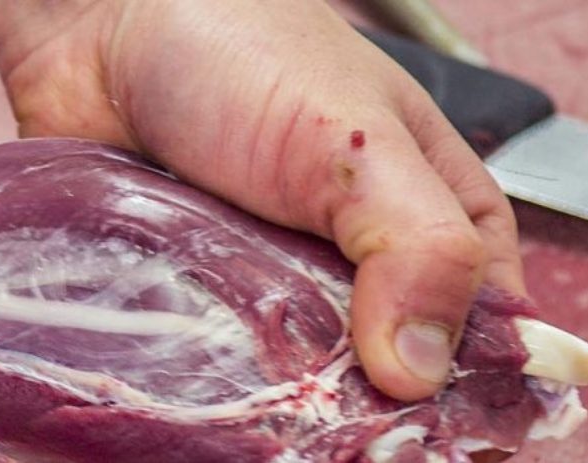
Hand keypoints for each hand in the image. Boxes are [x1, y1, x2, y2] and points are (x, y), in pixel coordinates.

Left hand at [0, 0, 524, 400]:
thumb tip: (422, 374)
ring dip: (281, 411)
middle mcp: (362, 273)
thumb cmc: (242, 52)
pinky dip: (208, 396)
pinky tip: (199, 401)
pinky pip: (215, 380)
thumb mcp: (358, 144)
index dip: (469, 398)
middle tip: (328, 419)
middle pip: (388, 389)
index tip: (436, 438)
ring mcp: (276, 299)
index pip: (487, 345)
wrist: (100, 26)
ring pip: (299, 396)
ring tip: (262, 410)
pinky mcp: (198, 311)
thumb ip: (418, 249)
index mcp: (440, 226)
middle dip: (363, 413)